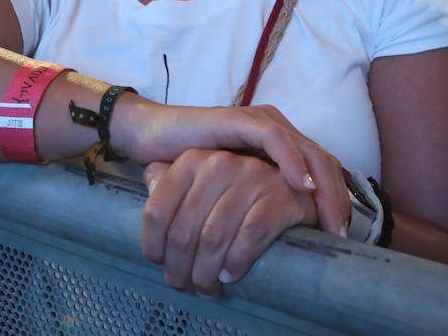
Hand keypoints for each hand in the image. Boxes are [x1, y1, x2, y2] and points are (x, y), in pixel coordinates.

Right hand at [114, 99, 347, 238]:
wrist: (151, 142)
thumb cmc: (193, 174)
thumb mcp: (234, 192)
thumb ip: (259, 202)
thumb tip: (288, 243)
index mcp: (279, 146)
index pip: (322, 171)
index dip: (336, 202)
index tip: (340, 237)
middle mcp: (275, 130)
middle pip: (323, 161)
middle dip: (337, 199)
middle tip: (341, 234)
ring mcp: (258, 122)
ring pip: (308, 150)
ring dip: (323, 185)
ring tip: (328, 217)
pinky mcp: (239, 119)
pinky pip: (274, 138)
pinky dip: (293, 160)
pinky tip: (302, 185)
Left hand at [141, 149, 320, 295]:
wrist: (298, 183)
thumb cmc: (237, 188)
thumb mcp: (199, 177)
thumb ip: (170, 180)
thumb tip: (149, 188)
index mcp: (192, 160)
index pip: (156, 211)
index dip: (153, 246)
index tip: (158, 264)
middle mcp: (219, 164)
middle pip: (183, 231)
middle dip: (180, 268)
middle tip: (183, 285)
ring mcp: (251, 178)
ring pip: (213, 238)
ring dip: (206, 272)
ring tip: (206, 287)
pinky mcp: (278, 197)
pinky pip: (249, 237)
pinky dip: (236, 261)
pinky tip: (230, 274)